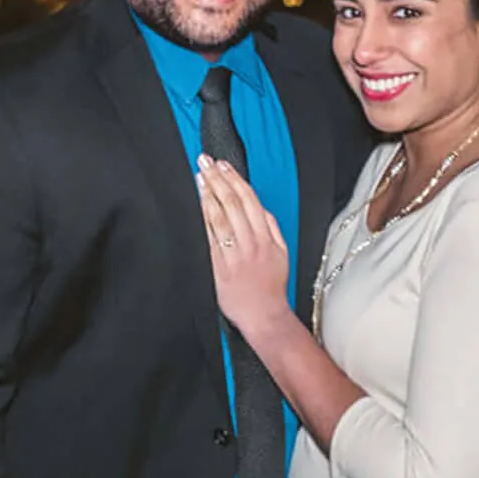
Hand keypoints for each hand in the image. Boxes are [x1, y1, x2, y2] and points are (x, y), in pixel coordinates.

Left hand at [195, 155, 289, 337]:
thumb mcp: (282, 253)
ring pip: (219, 218)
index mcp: (265, 238)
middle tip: (205, 162)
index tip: (224, 165)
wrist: (263, 315)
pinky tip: (196, 206)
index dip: (235, 180)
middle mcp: (249, 243)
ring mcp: (232, 255)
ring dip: (208, 194)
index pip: (249, 201)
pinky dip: (202, 220)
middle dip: (218, 179)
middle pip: (231, 204)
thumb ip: (272, 227)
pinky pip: (208, 239)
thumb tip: (261, 208)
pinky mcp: (217, 267)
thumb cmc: (271, 286)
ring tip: (199, 177)